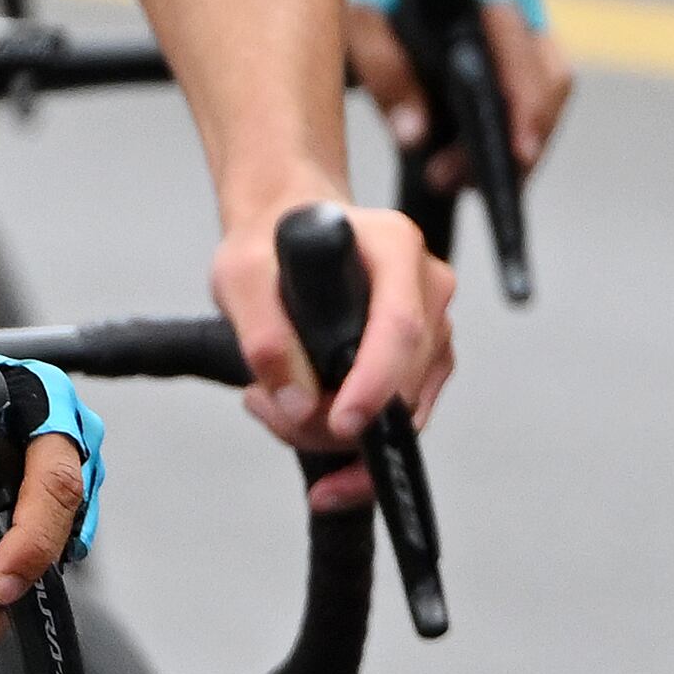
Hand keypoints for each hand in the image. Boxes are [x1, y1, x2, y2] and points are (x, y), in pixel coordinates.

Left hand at [209, 197, 456, 506]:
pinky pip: (397, 419)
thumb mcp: (241, 275)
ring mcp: (433, 327)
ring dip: (332, 429)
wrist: (285, 241)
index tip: (339, 423)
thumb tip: (299, 405)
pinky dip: (347, 433)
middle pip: (404, 381)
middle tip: (265, 404)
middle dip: (335, 419)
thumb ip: (263, 336)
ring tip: (269, 399)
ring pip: (401, 410)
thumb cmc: (268, 247)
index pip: (401, 326)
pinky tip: (299, 411)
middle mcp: (427, 286)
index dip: (374, 382)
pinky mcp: (425, 363)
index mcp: (395, 245)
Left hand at [342, 0, 573, 198]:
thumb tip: (415, 135)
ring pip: (547, 97)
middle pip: (548, 80)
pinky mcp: (519, 49)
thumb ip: (383, 67)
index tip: (513, 154)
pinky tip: (467, 168)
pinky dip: (507, 137)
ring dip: (514, 149)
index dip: (526, 103)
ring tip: (453, 180)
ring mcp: (525, 22)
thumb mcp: (357, 18)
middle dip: (515, 143)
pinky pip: (531, 100)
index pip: (521, 46)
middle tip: (454, 182)